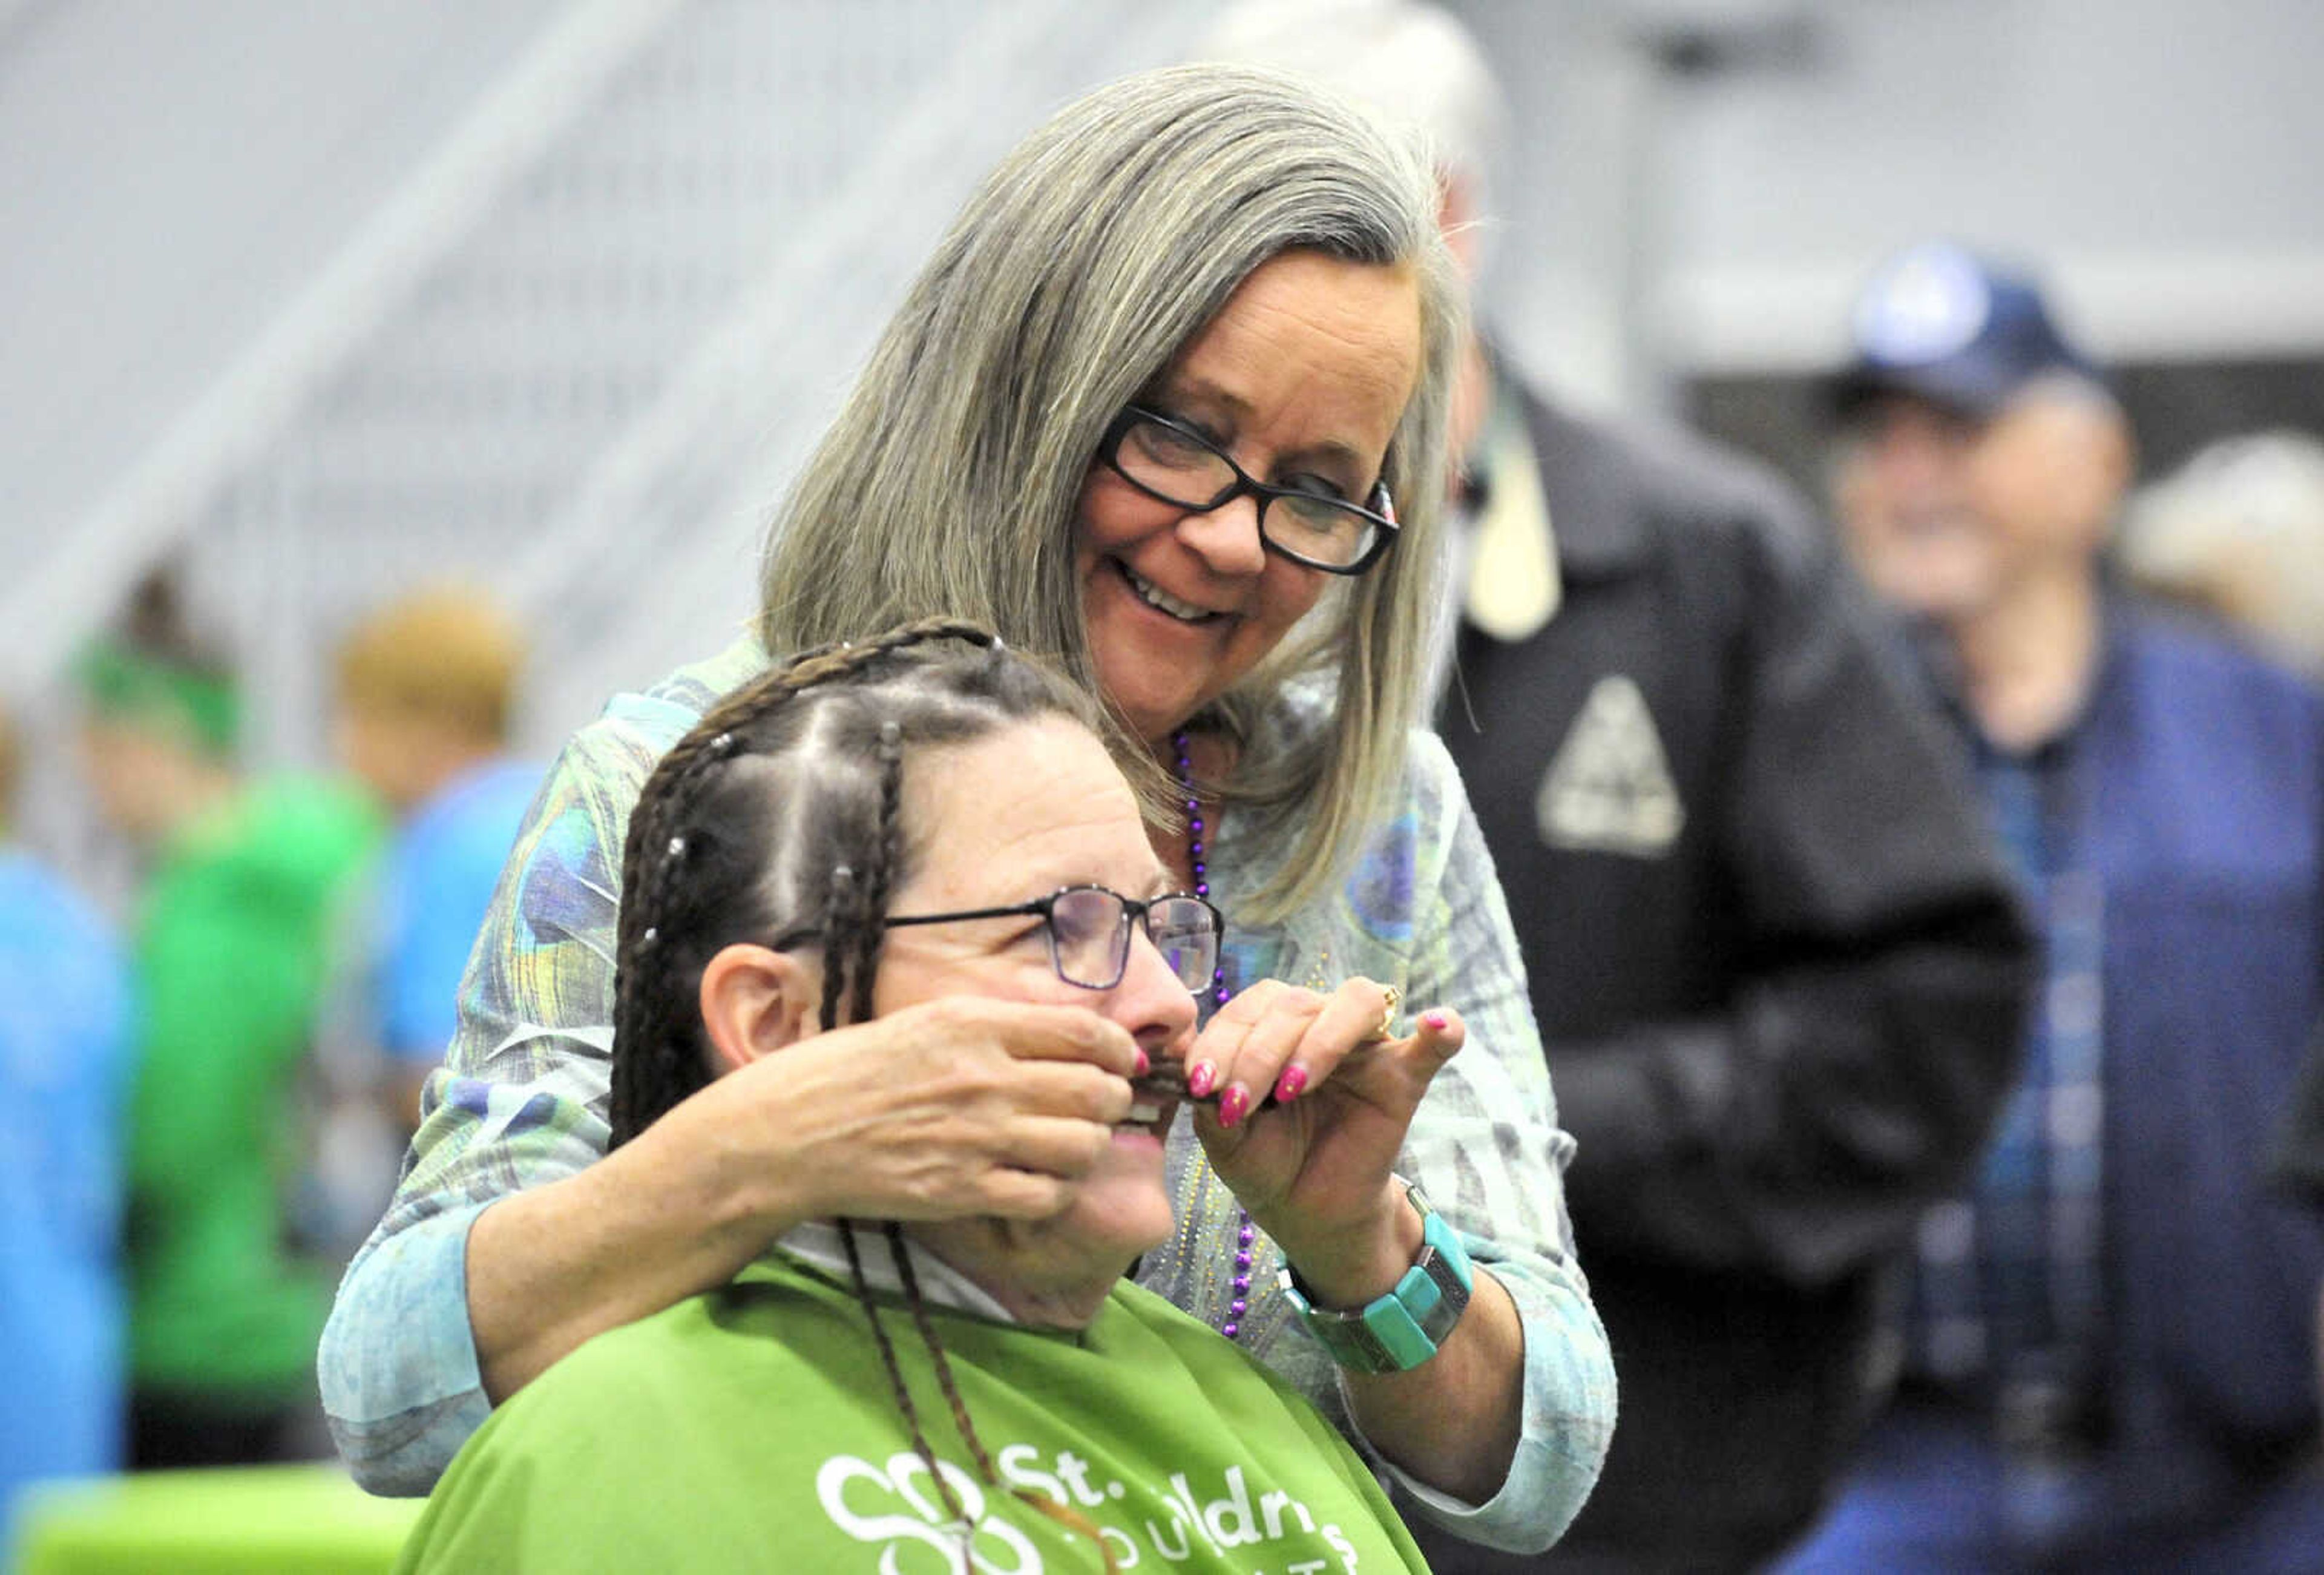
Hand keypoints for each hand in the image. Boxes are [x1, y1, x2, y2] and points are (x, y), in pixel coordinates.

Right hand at [653, 994, 1142, 1236]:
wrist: (784, 1132)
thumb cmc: (848, 1072)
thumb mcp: (923, 1023)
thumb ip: (995, 1027)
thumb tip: (1067, 1038)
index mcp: (974, 1023)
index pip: (1087, 1031)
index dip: (1121, 1050)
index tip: (1124, 1062)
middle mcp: (983, 1076)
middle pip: (1098, 1091)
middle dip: (1111, 1102)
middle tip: (1098, 1109)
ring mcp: (975, 1137)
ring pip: (1083, 1147)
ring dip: (1086, 1150)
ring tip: (1066, 1149)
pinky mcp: (960, 1191)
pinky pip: (1046, 1197)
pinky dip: (1053, 1194)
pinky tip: (1034, 1184)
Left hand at [1186, 980, 1464, 1305]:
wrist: (1306, 1213)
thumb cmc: (1265, 1162)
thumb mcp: (1224, 1137)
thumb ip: (1213, 1099)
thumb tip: (1201, 1074)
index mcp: (1273, 1027)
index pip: (1251, 1005)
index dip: (1222, 1039)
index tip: (1203, 1086)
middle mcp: (1320, 1024)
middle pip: (1297, 1002)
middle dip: (1258, 1051)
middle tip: (1240, 1103)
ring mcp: (1366, 1048)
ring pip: (1357, 1002)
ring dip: (1320, 1040)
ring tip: (1293, 1088)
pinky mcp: (1403, 1080)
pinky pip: (1434, 1045)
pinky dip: (1441, 1030)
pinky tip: (1437, 1024)